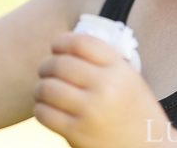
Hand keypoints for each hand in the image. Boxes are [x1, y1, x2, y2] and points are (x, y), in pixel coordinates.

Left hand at [34, 32, 170, 147]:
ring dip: (40, 88)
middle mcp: (106, 87)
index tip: (56, 47)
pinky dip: (40, 108)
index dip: (62, 42)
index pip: (80, 42)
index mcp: (119, 69)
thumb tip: (65, 45)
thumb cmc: (135, 112)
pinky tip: (47, 109)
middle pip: (59, 64)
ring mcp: (91, 111)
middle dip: (46, 66)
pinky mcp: (77, 133)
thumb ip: (102, 61)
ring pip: (47, 87)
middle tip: (45, 71)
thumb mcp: (128, 78)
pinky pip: (44, 113)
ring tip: (44, 91)